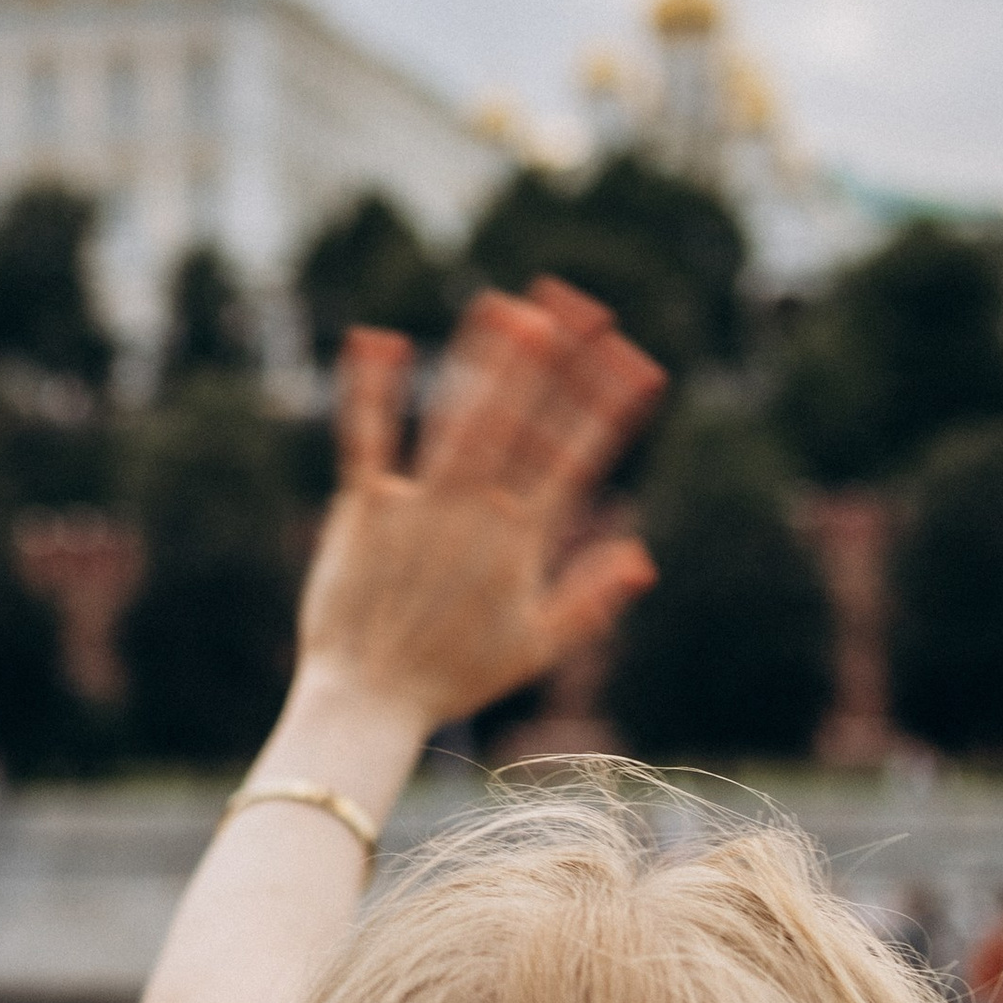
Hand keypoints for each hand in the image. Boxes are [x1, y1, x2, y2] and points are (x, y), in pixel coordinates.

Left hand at [296, 278, 663, 735]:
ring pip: (457, 417)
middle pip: (521, 420)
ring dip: (485, 360)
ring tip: (511, 306)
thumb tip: (641, 557)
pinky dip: (371, 390)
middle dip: (555, 360)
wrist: (369, 699)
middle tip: (581, 304)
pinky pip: (365, 437)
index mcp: (520, 540)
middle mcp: (474, 512)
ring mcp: (418, 505)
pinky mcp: (362, 508)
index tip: (638, 360)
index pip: (575, 456)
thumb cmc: (453, 675)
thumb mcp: (535, 646)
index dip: (607, 406)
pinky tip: (378, 339)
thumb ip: (590, 600)